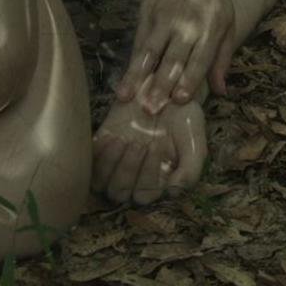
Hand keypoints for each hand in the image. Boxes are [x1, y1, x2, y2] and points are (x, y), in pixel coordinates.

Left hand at [91, 98, 206, 204]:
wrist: (165, 90)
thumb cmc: (184, 119)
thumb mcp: (195, 142)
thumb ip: (190, 171)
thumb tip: (173, 192)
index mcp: (156, 182)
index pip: (143, 195)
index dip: (147, 176)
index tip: (156, 146)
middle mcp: (133, 176)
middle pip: (119, 192)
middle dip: (128, 169)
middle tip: (139, 143)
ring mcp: (115, 162)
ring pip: (101, 182)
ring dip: (110, 163)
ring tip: (123, 140)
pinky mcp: (101, 147)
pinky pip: (90, 162)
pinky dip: (98, 153)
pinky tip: (113, 135)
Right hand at [117, 0, 233, 112]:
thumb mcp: (228, 21)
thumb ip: (223, 57)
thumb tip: (221, 91)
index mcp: (211, 28)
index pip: (199, 59)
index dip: (188, 80)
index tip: (178, 101)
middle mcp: (187, 24)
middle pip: (172, 59)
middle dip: (160, 86)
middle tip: (150, 110)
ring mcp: (165, 18)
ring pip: (150, 52)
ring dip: (137, 77)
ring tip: (126, 97)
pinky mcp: (147, 12)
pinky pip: (139, 41)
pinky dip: (132, 61)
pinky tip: (125, 77)